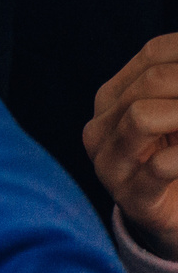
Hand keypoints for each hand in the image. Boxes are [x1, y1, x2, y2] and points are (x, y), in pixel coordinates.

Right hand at [88, 34, 177, 258]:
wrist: (172, 219)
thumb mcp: (176, 119)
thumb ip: (175, 85)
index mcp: (112, 98)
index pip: (153, 53)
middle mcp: (101, 126)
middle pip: (151, 81)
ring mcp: (110, 163)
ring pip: (142, 116)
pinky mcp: (132, 197)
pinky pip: (160, 167)